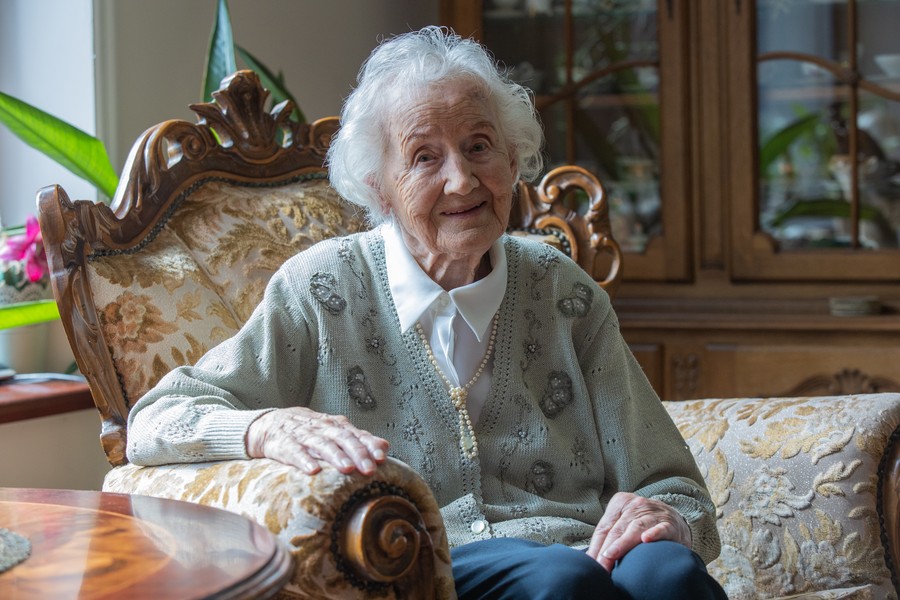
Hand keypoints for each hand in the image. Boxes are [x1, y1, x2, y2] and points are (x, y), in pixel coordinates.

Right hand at [246, 407, 389, 475]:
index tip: (382, 458)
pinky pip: (295, 452)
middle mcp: (322, 428)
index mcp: (336, 426)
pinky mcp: (284, 445)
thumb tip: (385, 446)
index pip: (357, 434)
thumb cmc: (310, 431)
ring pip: (322, 445)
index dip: (369, 445)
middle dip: (358, 454)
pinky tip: (313, 470)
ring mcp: (303, 436)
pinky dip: (304, 460)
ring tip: (347, 469)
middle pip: (343, 439)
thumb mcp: (334, 432)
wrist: (271, 424)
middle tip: (369, 469)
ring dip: (336, 457)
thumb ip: (359, 439)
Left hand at [586, 492, 691, 571]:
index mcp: (621, 503)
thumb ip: (609, 536)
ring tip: (611, 555)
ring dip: (622, 543)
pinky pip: (661, 528)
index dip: (596, 546)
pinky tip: (646, 540)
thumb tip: (590, 558)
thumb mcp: (624, 523)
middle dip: (605, 549)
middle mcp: (636, 505)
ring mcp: (653, 513)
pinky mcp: (669, 523)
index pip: (604, 527)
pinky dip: (654, 533)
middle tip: (599, 566)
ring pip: (635, 528)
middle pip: (617, 529)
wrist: (674, 520)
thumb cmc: (643, 524)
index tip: (591, 564)